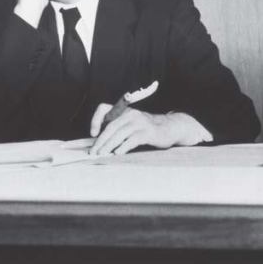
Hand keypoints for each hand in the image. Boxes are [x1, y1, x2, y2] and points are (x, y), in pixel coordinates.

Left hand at [89, 105, 203, 155]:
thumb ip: (118, 129)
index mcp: (124, 111)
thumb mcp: (131, 124)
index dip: (95, 119)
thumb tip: (99, 144)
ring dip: (109, 146)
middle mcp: (131, 114)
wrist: (170, 128)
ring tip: (102, 155)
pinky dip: (123, 147)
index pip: (104, 108)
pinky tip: (117, 153)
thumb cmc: (146, 129)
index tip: (92, 134)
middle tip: (93, 152)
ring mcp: (140, 122)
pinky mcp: (148, 132)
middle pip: (110, 126)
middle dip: (100, 141)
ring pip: (119, 134)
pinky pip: (132, 140)